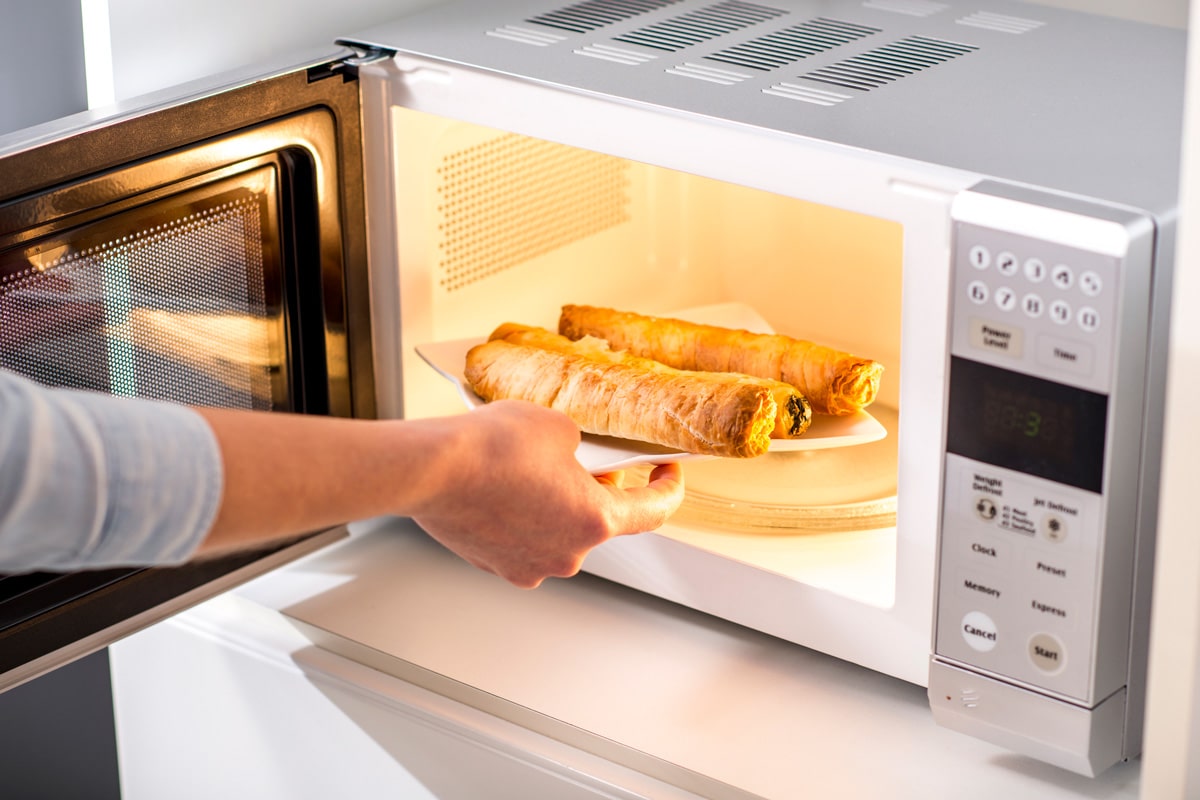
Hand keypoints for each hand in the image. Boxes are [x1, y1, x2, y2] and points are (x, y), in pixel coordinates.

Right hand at [409, 400, 684, 588]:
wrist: (431, 469)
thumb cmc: (491, 448)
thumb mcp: (558, 425)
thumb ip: (580, 446)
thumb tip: (570, 456)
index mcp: (595, 520)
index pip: (654, 511)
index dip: (668, 488)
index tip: (667, 473)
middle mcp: (567, 553)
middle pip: (598, 520)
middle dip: (596, 489)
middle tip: (582, 458)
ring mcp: (529, 564)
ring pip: (558, 532)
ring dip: (556, 504)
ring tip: (530, 468)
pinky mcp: (495, 564)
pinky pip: (523, 539)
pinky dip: (522, 517)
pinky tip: (503, 487)